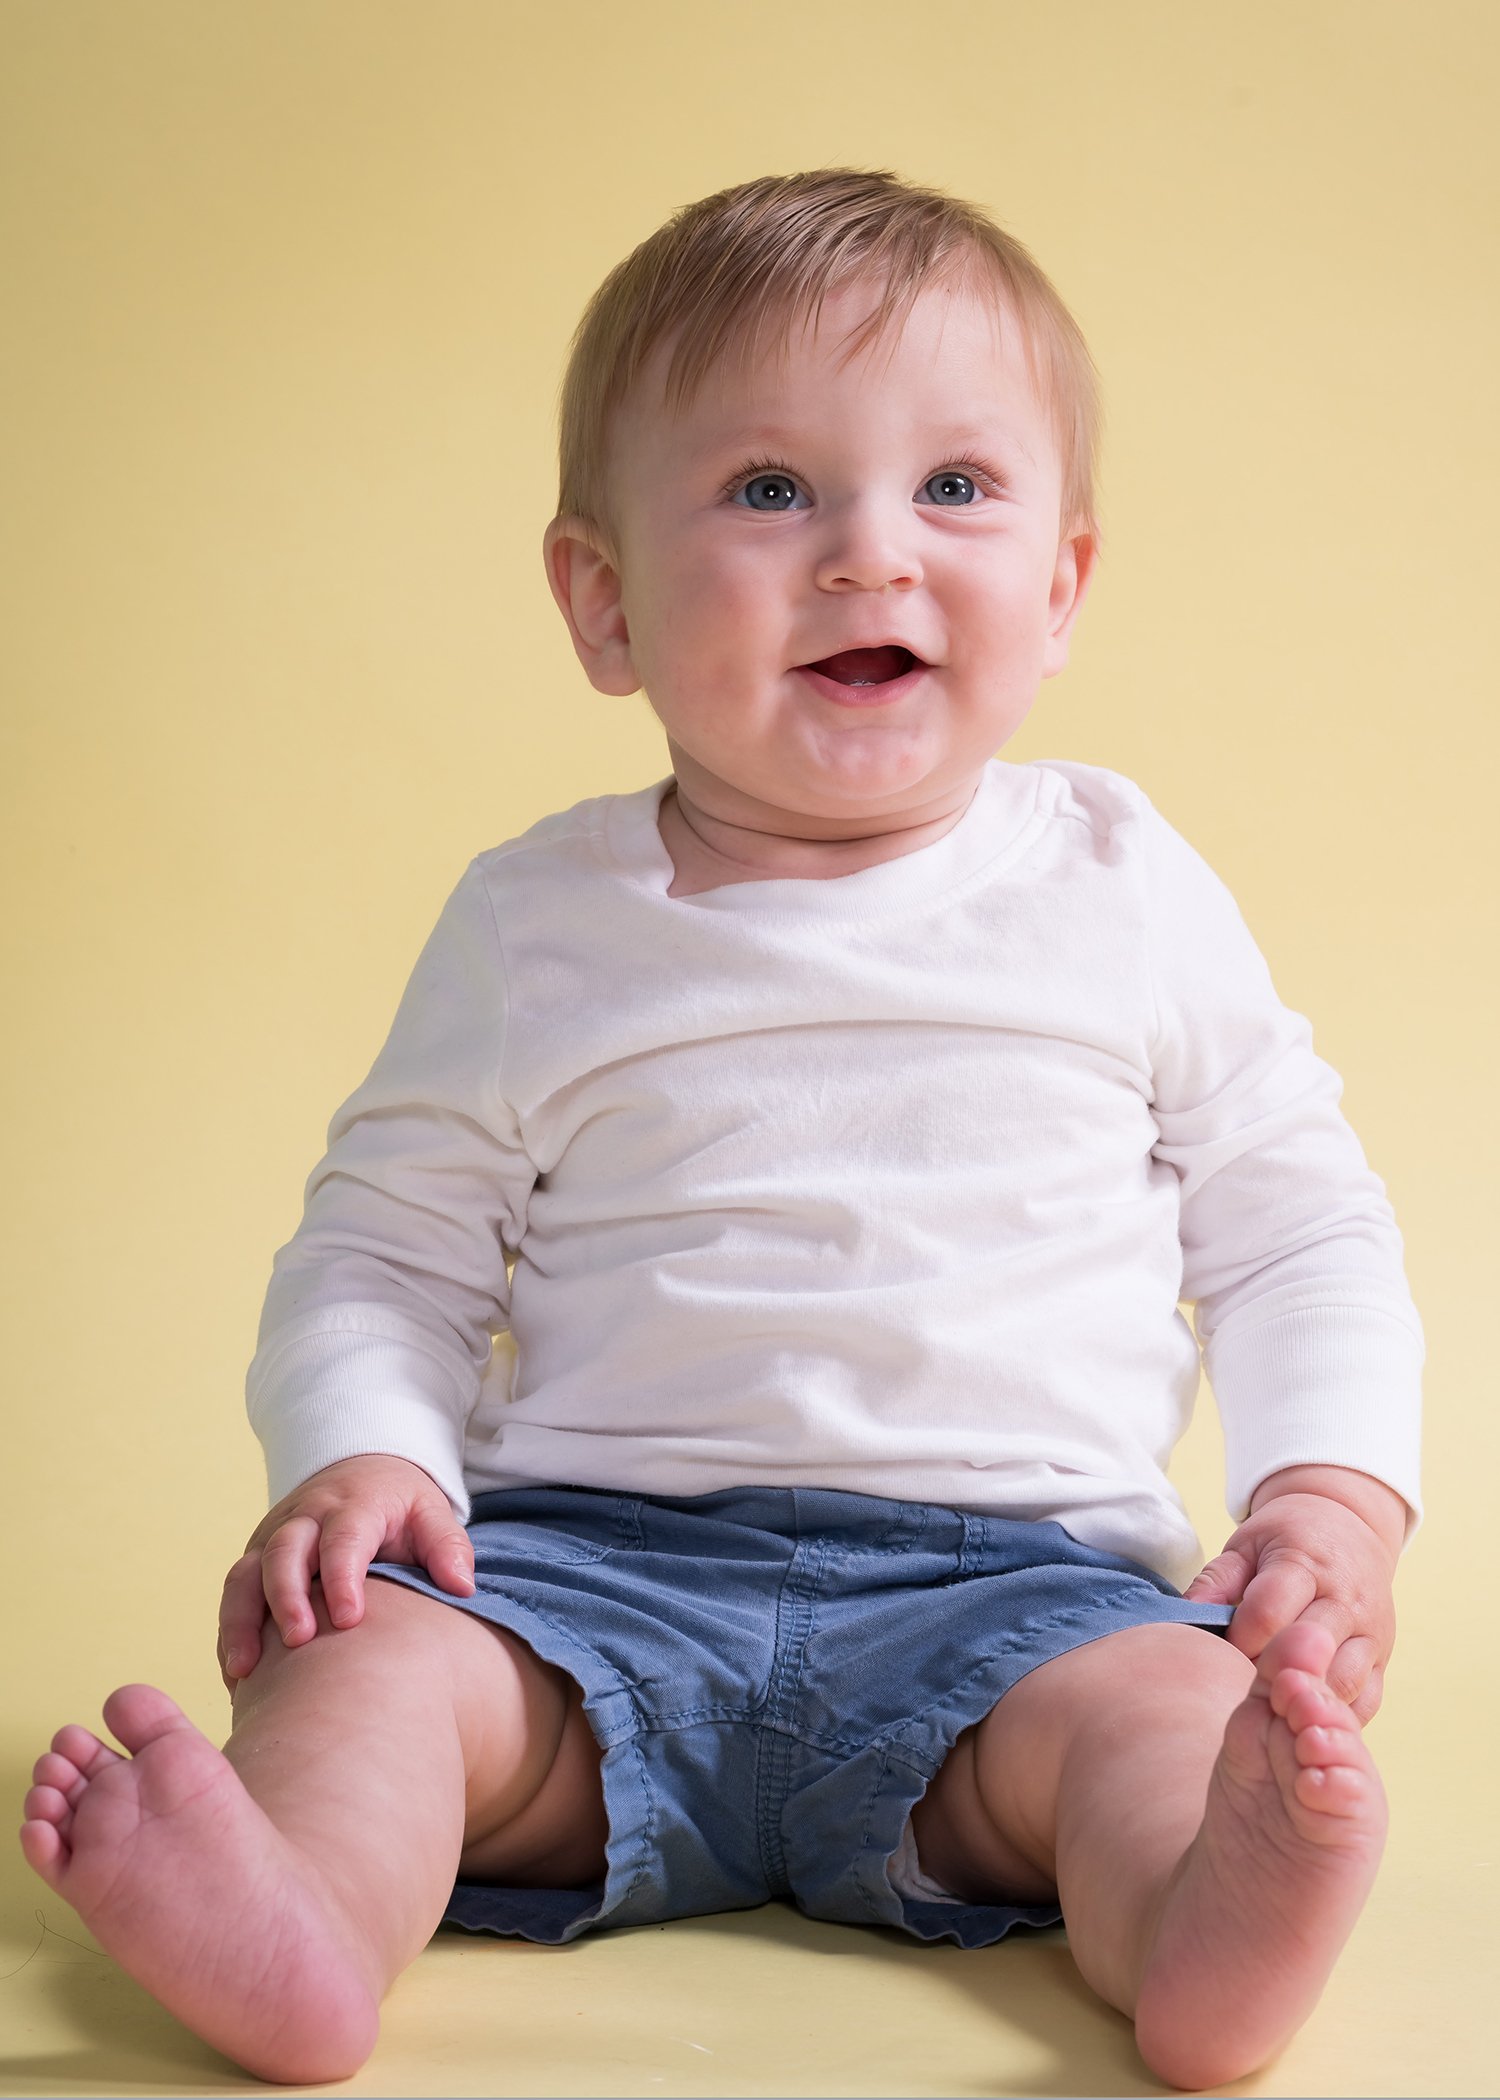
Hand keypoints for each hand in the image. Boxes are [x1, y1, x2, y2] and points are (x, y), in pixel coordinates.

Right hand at [217, 1453, 474, 1691]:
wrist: (361, 1470)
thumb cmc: (400, 1504)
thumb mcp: (432, 1511)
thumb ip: (448, 1546)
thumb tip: (462, 1587)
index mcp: (353, 1506)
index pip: (343, 1539)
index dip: (342, 1577)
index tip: (348, 1620)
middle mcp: (305, 1518)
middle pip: (284, 1553)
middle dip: (285, 1597)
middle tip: (298, 1642)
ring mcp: (273, 1536)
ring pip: (246, 1574)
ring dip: (241, 1620)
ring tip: (244, 1670)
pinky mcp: (256, 1556)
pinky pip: (234, 1594)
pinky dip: (230, 1633)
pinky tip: (237, 1676)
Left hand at [1183, 1488, 1398, 1723]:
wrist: (1348, 1526)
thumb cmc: (1288, 1539)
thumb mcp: (1248, 1544)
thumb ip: (1217, 1580)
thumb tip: (1187, 1617)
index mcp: (1305, 1563)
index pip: (1268, 1614)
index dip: (1239, 1640)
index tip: (1220, 1653)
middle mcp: (1346, 1600)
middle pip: (1306, 1654)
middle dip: (1268, 1676)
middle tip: (1243, 1688)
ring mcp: (1371, 1632)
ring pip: (1341, 1684)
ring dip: (1304, 1702)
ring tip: (1272, 1706)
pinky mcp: (1383, 1659)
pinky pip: (1365, 1702)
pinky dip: (1334, 1715)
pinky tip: (1304, 1715)